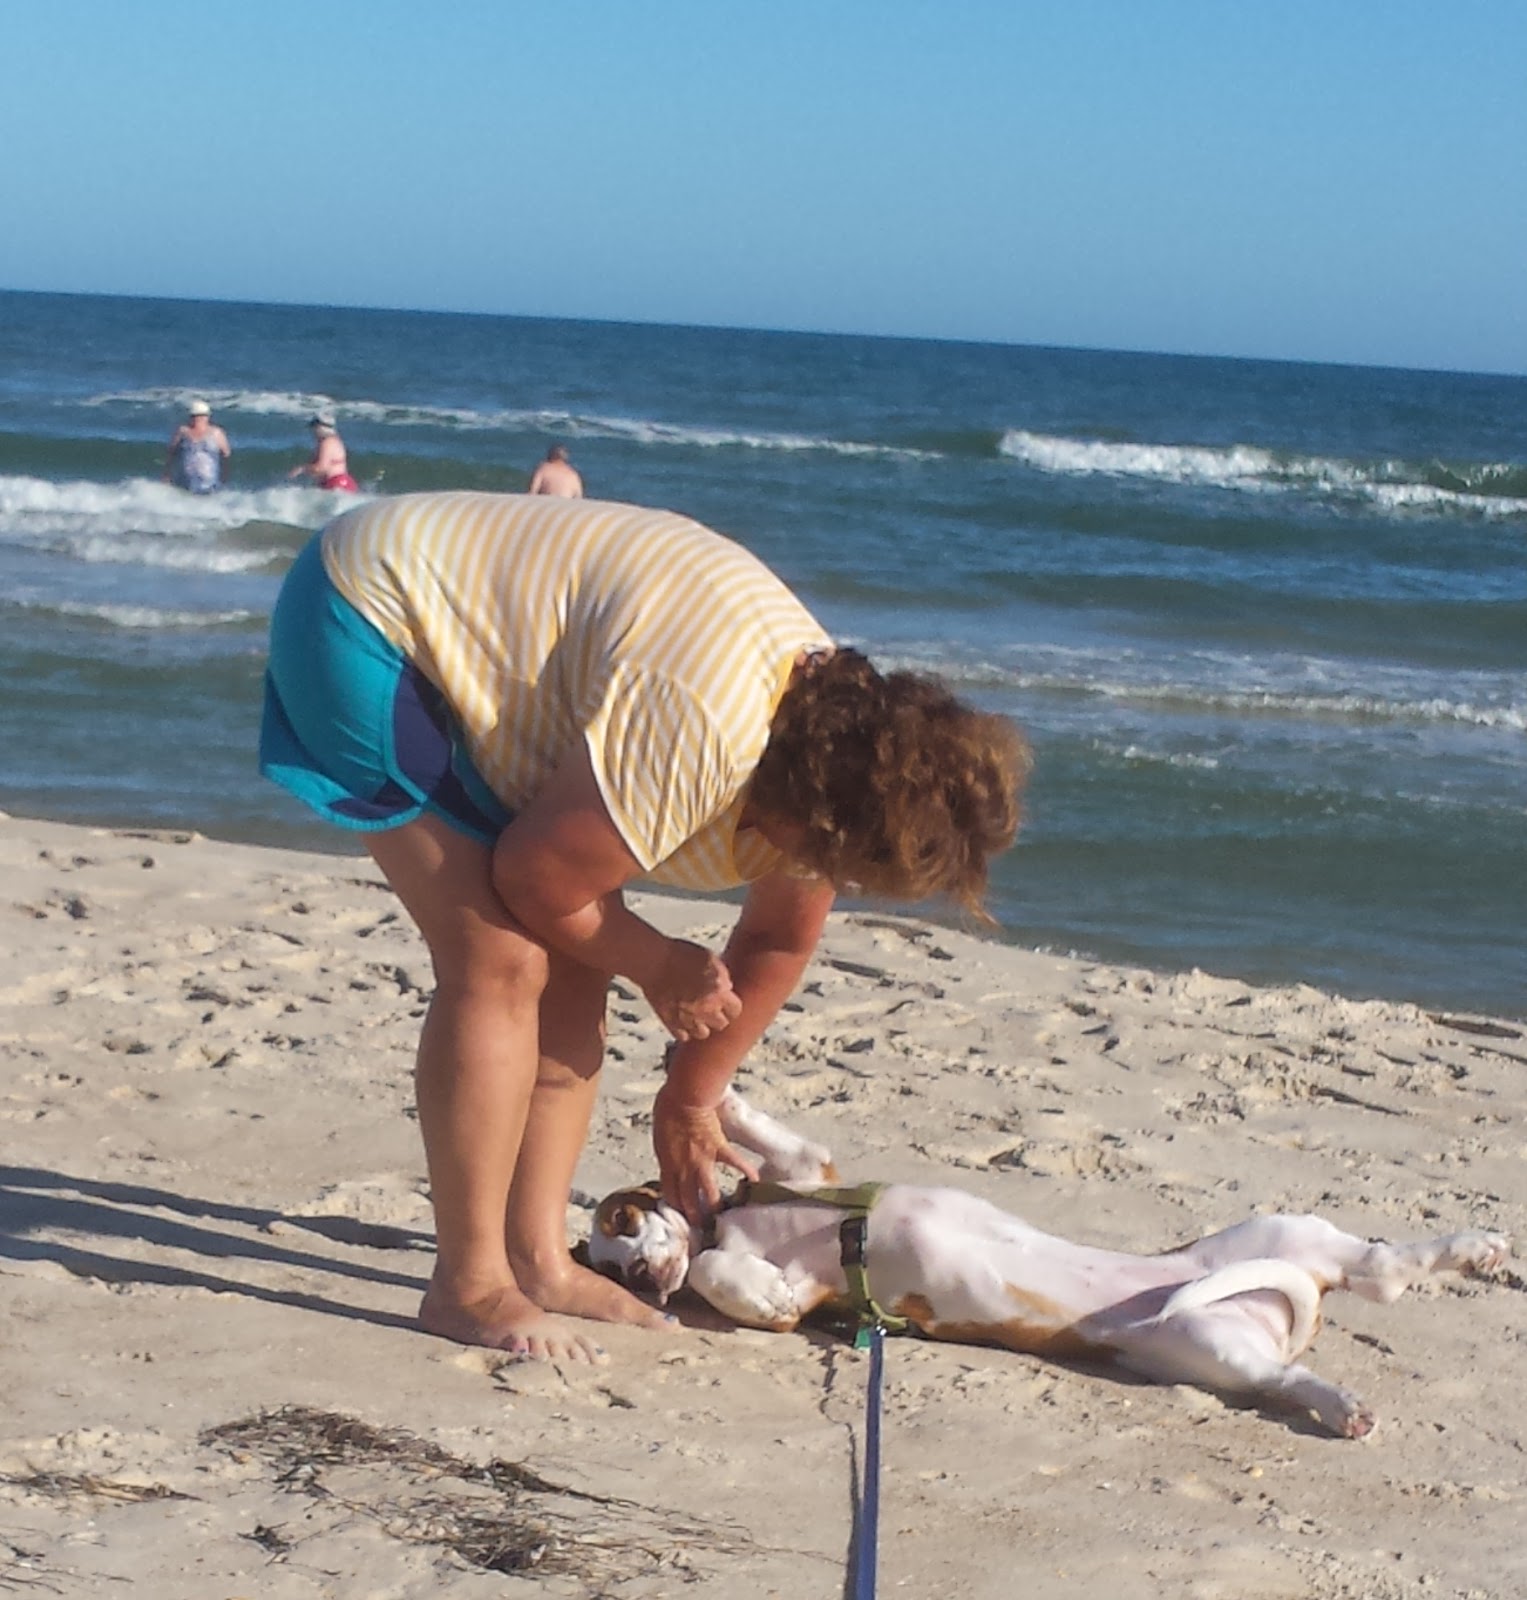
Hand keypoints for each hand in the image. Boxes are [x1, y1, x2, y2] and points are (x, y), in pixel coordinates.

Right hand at [641, 939, 741, 1041]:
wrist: (653, 961)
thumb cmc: (680, 955)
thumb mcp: (711, 958)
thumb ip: (723, 977)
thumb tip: (727, 988)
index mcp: (719, 992)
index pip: (735, 1010)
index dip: (731, 1005)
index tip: (726, 1002)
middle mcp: (706, 1009)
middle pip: (721, 1024)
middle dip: (718, 1015)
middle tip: (710, 1005)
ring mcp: (688, 1018)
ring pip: (703, 1033)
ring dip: (701, 1025)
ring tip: (696, 1013)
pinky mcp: (671, 1023)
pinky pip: (683, 1036)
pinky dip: (684, 1029)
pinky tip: (682, 1017)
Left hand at [653, 1081, 759, 1224]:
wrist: (684, 1098)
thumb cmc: (668, 1111)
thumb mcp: (660, 1137)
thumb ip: (666, 1154)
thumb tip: (669, 1161)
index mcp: (668, 1165)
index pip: (670, 1195)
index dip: (675, 1208)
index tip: (680, 1216)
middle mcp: (685, 1169)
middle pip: (689, 1201)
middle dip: (695, 1217)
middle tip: (701, 1228)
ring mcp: (704, 1161)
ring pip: (711, 1192)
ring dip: (716, 1206)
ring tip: (723, 1217)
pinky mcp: (720, 1149)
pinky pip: (736, 1163)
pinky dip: (747, 1172)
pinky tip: (756, 1182)